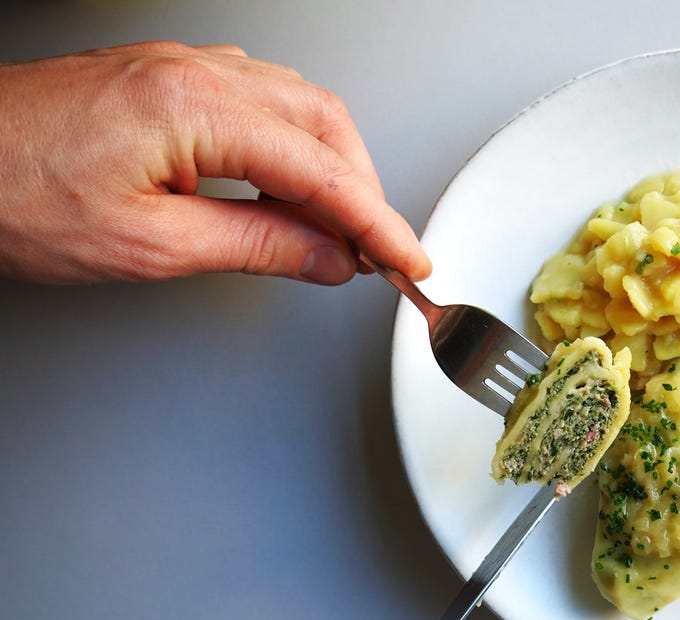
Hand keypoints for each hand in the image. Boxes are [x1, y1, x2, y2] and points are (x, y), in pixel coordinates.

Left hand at [0, 41, 430, 284]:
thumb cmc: (6, 193)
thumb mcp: (146, 245)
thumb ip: (255, 246)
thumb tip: (328, 258)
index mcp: (194, 107)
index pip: (321, 171)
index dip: (377, 224)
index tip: (410, 263)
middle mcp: (194, 71)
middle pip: (324, 122)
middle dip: (362, 190)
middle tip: (375, 254)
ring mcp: (178, 67)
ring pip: (296, 105)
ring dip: (330, 167)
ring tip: (334, 233)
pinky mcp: (161, 77)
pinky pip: (257, 100)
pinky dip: (289, 147)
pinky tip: (284, 188)